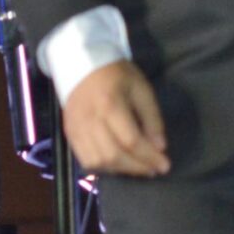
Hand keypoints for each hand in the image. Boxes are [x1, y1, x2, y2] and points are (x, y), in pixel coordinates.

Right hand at [63, 61, 170, 177]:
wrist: (82, 63)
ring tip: (138, 167)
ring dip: (121, 170)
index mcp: (109, 105)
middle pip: (113, 155)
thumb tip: (160, 147)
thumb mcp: (141, 89)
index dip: (149, 157)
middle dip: (137, 167)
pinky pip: (85, 161)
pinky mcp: (69, 134)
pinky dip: (104, 168)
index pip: (130, 140)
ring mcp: (76, 129)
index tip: (165, 165)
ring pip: (98, 162)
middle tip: (153, 169)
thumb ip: (152, 118)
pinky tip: (118, 164)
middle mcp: (90, 120)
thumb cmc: (116, 74)